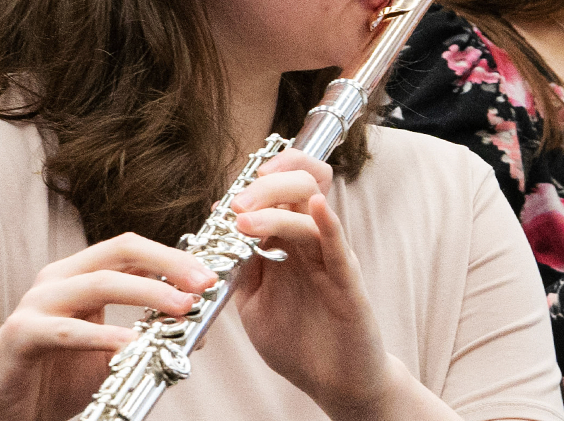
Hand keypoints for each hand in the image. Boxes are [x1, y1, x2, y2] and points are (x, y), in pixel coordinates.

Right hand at [0, 233, 217, 420]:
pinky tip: (133, 344)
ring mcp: (37, 304)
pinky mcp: (22, 334)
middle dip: (169, 262)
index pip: (131, 248)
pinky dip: (105, 336)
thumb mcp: (106, 356)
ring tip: (183, 308)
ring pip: (100, 282)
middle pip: (120, 251)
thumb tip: (196, 330)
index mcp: (77, 277)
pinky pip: (70, 331)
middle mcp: (57, 280)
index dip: (174, 255)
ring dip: (148, 292)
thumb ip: (143, 339)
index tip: (212, 274)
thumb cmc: (49, 381)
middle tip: (205, 283)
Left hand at [221, 150, 401, 416]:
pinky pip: (339, 247)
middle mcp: (313, 243)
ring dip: (275, 208)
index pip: (282, 189)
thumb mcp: (253, 302)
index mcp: (290, 243)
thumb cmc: (298, 342)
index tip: (228, 196)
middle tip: (235, 205)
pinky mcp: (349, 285)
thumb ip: (238, 269)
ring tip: (243, 221)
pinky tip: (316, 208)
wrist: (334, 384)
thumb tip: (215, 233)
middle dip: (264, 185)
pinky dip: (328, 223)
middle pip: (300, 185)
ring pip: (313, 209)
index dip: (260, 178)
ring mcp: (332, 260)